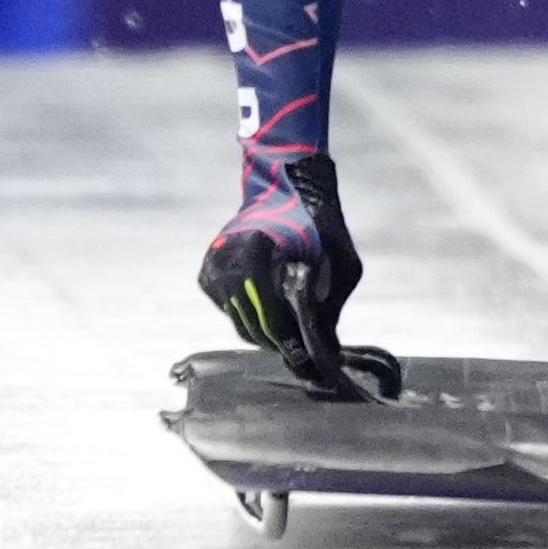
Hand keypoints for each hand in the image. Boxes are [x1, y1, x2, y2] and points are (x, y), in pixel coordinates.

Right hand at [196, 152, 399, 401]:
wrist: (286, 188)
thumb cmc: (319, 223)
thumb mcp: (341, 260)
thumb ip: (333, 304)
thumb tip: (328, 351)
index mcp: (255, 253)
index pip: (269, 314)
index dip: (288, 341)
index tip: (306, 359)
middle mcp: (226, 262)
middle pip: (251, 325)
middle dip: (277, 342)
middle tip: (299, 354)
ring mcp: (212, 268)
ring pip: (239, 322)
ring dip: (263, 332)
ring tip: (288, 333)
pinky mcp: (206, 274)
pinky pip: (229, 311)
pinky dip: (249, 316)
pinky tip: (270, 307)